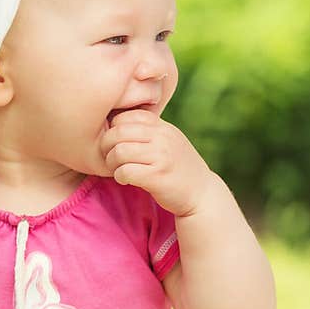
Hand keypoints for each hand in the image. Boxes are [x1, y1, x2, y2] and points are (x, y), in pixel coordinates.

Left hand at [100, 109, 215, 216]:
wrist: (203, 193)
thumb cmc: (178, 167)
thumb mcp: (169, 140)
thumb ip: (149, 130)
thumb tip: (116, 120)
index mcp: (162, 126)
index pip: (127, 115)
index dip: (114, 128)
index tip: (115, 142)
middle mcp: (163, 137)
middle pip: (118, 132)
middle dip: (106, 146)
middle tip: (109, 157)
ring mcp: (161, 156)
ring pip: (119, 151)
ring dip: (112, 163)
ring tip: (117, 169)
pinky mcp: (158, 176)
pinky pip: (126, 171)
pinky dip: (120, 176)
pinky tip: (125, 179)